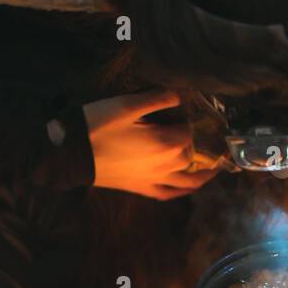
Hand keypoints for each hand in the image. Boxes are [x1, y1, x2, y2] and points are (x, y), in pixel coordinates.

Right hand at [83, 89, 215, 198]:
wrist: (70, 155)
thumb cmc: (97, 126)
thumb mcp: (126, 105)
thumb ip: (158, 99)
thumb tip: (182, 94)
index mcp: (165, 142)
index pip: (194, 131)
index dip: (198, 120)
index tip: (198, 110)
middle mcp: (166, 165)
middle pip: (196, 155)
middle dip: (207, 145)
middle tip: (213, 135)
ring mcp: (155, 179)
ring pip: (190, 181)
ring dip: (206, 173)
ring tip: (216, 164)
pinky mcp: (142, 188)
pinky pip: (170, 193)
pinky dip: (183, 190)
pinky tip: (188, 185)